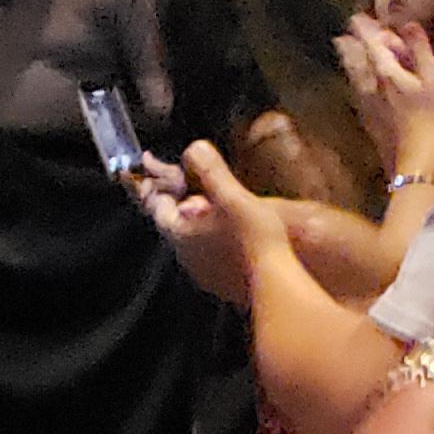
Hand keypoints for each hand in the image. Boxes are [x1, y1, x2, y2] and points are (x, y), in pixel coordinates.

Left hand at [134, 152, 248, 308]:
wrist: (276, 284)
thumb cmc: (254, 237)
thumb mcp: (233, 196)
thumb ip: (211, 171)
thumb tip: (193, 149)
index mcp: (180, 233)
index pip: (156, 207)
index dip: (158, 188)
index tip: (159, 174)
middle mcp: (185, 256)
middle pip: (173, 224)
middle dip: (178, 205)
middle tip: (188, 187)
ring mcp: (203, 273)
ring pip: (191, 243)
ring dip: (197, 226)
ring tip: (211, 210)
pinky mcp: (221, 285)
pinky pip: (211, 259)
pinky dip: (214, 244)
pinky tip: (231, 238)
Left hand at [336, 13, 433, 174]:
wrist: (416, 157)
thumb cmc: (431, 115)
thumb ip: (420, 50)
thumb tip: (409, 24)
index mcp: (386, 72)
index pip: (371, 45)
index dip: (364, 30)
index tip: (355, 18)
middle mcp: (370, 86)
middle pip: (355, 61)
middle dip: (349, 46)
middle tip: (341, 36)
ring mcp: (367, 105)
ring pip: (353, 77)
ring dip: (348, 62)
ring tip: (341, 52)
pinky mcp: (368, 120)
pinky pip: (356, 92)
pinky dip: (354, 80)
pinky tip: (354, 84)